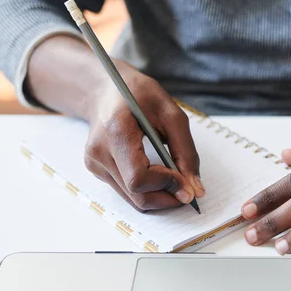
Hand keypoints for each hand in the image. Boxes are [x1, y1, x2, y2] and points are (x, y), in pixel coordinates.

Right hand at [84, 60, 204, 211]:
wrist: (104, 90)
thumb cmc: (138, 95)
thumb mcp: (171, 114)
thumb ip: (186, 152)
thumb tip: (195, 188)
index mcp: (116, 131)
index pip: (138, 178)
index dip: (166, 184)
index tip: (186, 181)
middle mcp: (99, 152)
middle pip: (137, 195)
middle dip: (167, 197)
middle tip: (188, 190)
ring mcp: (95, 164)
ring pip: (133, 200)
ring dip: (160, 197)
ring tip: (177, 183)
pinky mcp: (97, 171)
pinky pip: (128, 194)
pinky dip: (149, 192)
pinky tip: (159, 178)